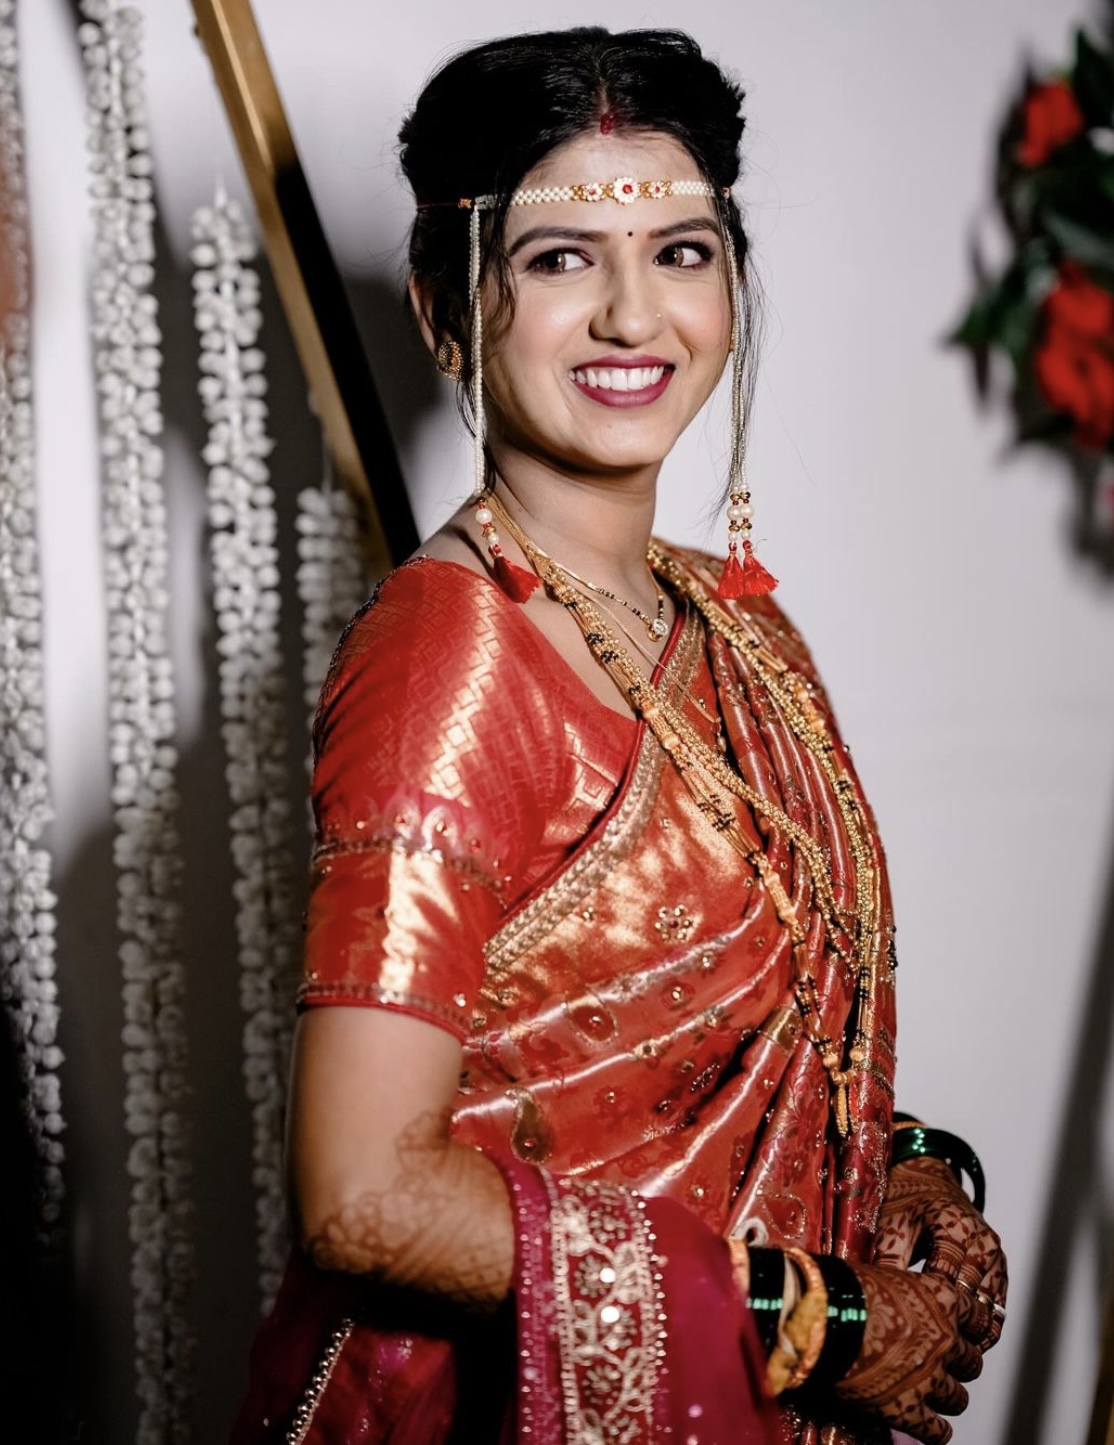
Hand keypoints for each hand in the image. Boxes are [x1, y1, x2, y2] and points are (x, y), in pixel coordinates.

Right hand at [836, 1261, 982, 1443]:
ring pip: (958, 1399)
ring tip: (935, 1396)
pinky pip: (937, 1432)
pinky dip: (935, 1433)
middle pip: (972, 1361)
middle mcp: (945, 1340)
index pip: (979, 1317)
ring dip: (948, 1398)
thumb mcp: (887, 1277)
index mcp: (942, 1300)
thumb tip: (900, 1300)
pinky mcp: (909, 1409)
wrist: (824, 1317)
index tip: (966, 1331)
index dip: (972, 1327)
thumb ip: (907, 1295)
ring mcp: (930, 1378)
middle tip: (944, 1364)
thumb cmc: (846, 1288)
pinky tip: (930, 1429)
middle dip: (960, 1364)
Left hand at [873, 1157, 1007, 1350]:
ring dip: (973, 1335)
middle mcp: (982, 1240)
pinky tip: (962, 1349)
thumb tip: (875, 1297)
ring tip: (948, 1363)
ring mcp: (995, 1257)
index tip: (915, 1334)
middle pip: (973, 1296)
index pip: (946, 1274)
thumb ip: (888, 1260)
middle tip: (932, 1359)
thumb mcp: (890, 1226)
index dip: (931, 1306)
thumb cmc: (905, 1204)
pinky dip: (984, 1330)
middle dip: (954, 1326)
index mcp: (953, 1224)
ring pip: (991, 1308)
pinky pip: (997, 1309)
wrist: (930, 1183)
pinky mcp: (999, 1271)